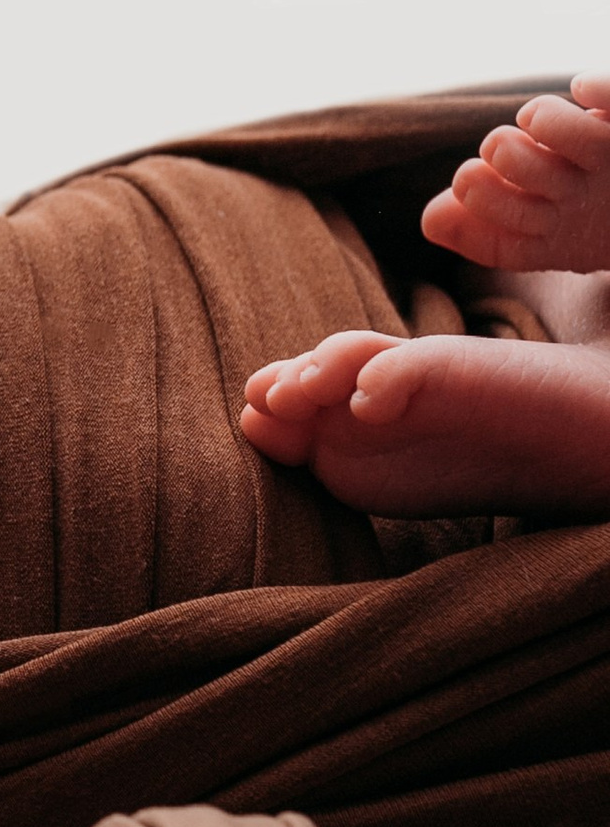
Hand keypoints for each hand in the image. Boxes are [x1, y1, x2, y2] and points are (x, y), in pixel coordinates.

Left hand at [241, 326, 609, 518]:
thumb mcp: (383, 473)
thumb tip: (249, 417)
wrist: (576, 439)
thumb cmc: (477, 457)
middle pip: (312, 371)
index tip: (256, 424)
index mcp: (356, 409)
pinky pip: (413, 363)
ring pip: (352, 353)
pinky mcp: (459, 365)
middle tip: (265, 405)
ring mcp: (418, 369)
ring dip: (316, 370)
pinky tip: (367, 404)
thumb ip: (318, 451)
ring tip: (294, 393)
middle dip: (284, 385)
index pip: (293, 398)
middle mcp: (380, 382)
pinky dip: (384, 378)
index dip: (270, 410)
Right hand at [425, 80, 609, 274]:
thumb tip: (431, 217)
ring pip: (545, 121)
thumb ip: (483, 229)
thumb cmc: (603, 214)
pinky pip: (604, 93)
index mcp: (559, 240)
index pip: (494, 231)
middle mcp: (584, 203)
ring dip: (539, 115)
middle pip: (506, 160)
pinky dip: (592, 88)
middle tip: (517, 150)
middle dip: (499, 148)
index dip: (471, 197)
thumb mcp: (547, 234)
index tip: (474, 179)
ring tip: (549, 124)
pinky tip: (587, 94)